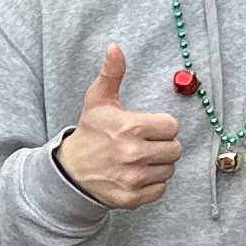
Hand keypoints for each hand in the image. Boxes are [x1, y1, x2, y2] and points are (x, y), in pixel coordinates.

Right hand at [57, 46, 178, 209]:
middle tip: (145, 144)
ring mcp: (134, 178)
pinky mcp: (132, 198)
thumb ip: (112, 73)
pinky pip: (160, 189)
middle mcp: (134, 154)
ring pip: (169, 170)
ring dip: (158, 165)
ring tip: (140, 159)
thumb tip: (115, 47)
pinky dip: (152, 184)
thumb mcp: (98, 100)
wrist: (70, 171)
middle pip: (175, 149)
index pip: (172, 126)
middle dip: (163, 146)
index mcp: (132, 127)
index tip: (147, 128)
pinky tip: (137, 174)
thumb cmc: (89, 132)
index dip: (161, 126)